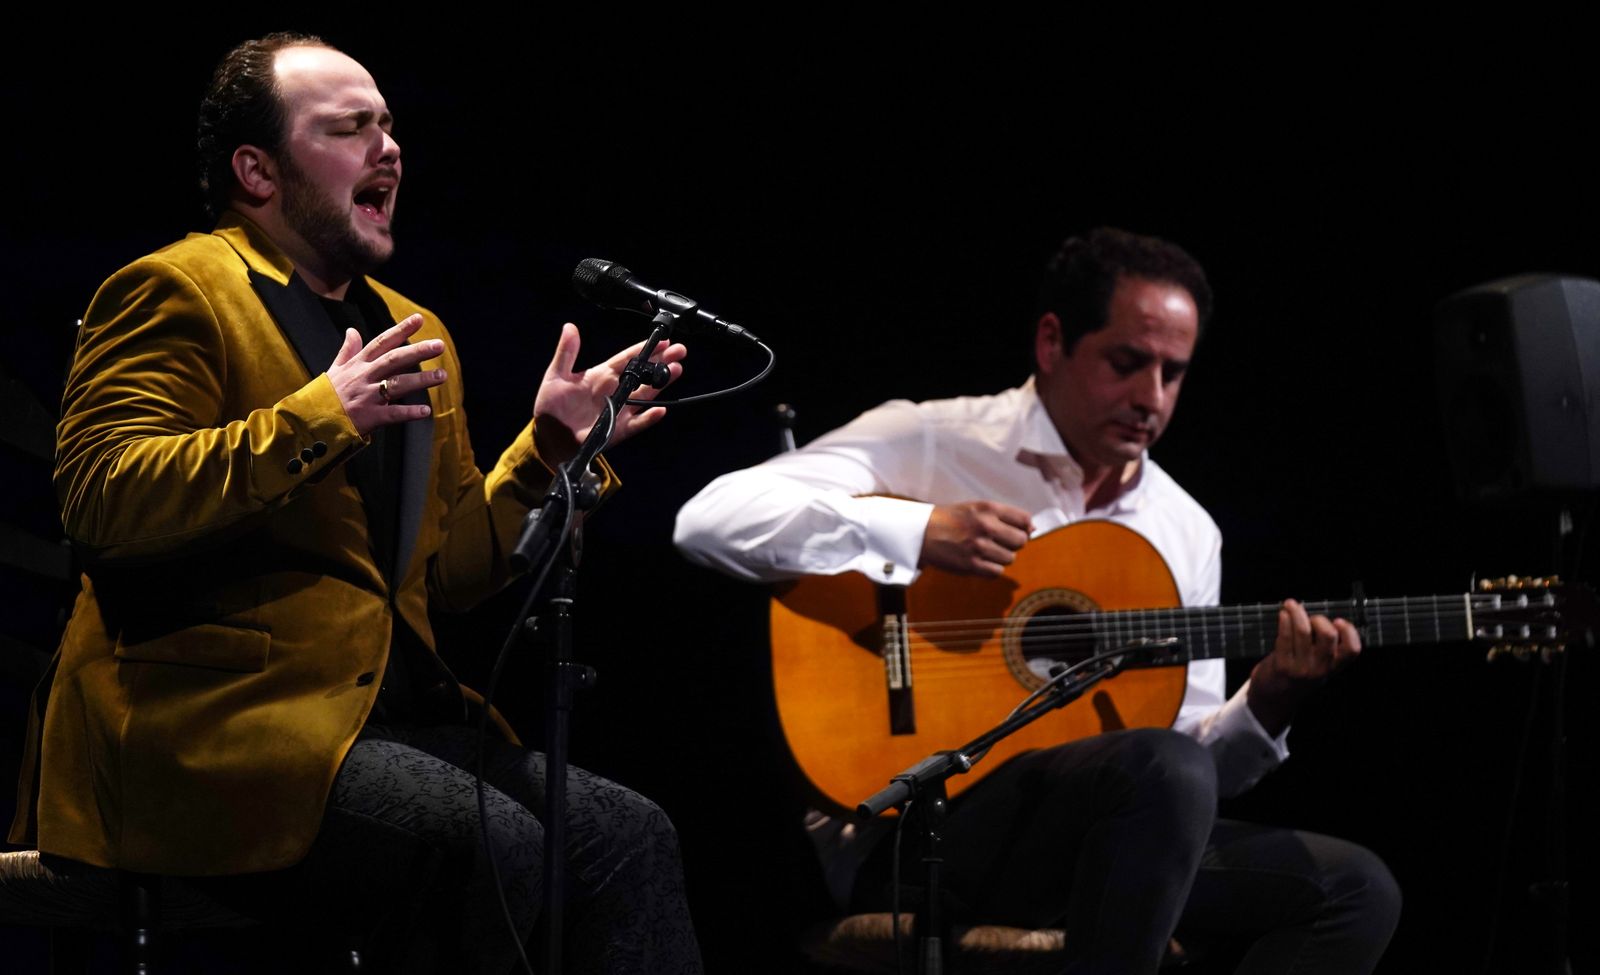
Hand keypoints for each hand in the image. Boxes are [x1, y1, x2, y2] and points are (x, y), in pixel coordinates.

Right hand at [326, 314, 446, 436]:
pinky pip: (392, 414)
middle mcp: (364, 377)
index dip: (400, 330)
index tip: (419, 319)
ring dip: (420, 380)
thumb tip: (352, 330)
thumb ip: (347, 350)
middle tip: (439, 345)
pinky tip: (426, 411)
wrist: (309, 422)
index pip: (382, 342)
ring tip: (442, 375)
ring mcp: (367, 396)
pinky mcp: (368, 417)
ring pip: (397, 384)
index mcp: (358, 364)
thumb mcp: (334, 369)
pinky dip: (409, 413)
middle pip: (393, 359)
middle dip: (417, 351)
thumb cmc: (325, 395)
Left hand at [532, 323, 686, 465]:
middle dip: (662, 361)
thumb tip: (569, 327)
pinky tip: (660, 409)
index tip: (662, 339)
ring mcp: (619, 409)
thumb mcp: (556, 375)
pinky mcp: (619, 429)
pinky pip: (638, 423)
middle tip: (680, 350)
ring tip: (677, 369)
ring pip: (647, 394)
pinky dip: (649, 417)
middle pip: (644, 373)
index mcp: (602, 375)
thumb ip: (566, 352)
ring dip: (662, 383)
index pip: (628, 358)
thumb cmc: (551, 406)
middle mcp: (615, 390)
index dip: (645, 349)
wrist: (549, 436)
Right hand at [919, 500, 1033, 576]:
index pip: (1025, 519)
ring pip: (1010, 558)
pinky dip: (991, 569)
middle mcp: (986, 526)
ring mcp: (979, 546)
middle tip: (999, 542)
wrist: (922, 532)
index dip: (1024, 527)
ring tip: (986, 551)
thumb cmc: (951, 519)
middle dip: (1013, 544)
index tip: (1015, 531)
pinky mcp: (971, 564)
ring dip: (1001, 557)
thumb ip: (1004, 516)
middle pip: (1021, 541)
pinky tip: (980, 561)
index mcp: (988, 508)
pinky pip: (997, 572)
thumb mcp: (976, 508)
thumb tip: (1032, 529)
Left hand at [1247, 598, 1362, 734]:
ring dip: (1296, 612)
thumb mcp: (1318, 666)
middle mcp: (1320, 669)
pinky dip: (1284, 621)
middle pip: (1328, 636)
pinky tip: (1283, 615)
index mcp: (1333, 668)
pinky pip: (1284, 637)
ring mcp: (1300, 668)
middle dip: (1319, 619)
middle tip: (1310, 617)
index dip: (1349, 632)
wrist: (1274, 698)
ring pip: (1303, 632)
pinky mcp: (1281, 665)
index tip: (1339, 621)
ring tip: (1291, 605)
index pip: (1352, 650)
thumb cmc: (1296, 674)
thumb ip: (1324, 648)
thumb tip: (1320, 617)